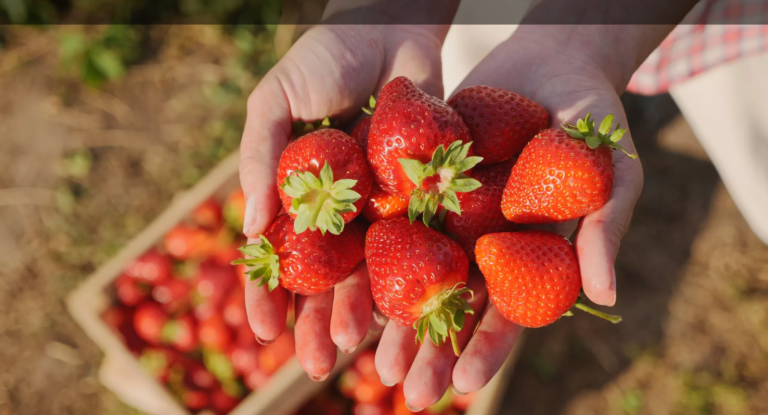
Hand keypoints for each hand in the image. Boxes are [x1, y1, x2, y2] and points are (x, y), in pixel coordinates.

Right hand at [239, 23, 447, 378]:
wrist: (389, 24)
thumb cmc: (323, 56)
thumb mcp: (275, 101)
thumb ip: (259, 157)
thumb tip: (256, 226)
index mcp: (297, 192)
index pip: (279, 254)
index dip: (267, 293)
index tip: (261, 330)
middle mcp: (339, 207)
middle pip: (326, 276)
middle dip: (317, 320)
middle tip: (315, 363)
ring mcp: (381, 204)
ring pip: (371, 270)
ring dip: (361, 310)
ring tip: (355, 348)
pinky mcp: (424, 192)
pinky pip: (417, 240)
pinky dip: (411, 275)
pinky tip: (406, 310)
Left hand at [374, 26, 643, 409]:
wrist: (552, 57)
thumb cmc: (594, 118)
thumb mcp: (613, 171)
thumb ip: (604, 229)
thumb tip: (605, 296)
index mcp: (532, 257)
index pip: (511, 315)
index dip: (488, 349)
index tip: (463, 384)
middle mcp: (487, 245)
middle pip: (456, 306)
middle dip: (430, 348)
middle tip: (404, 388)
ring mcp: (453, 217)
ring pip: (416, 274)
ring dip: (390, 315)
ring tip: (359, 352)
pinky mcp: (423, 184)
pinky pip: (393, 220)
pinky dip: (369, 252)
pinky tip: (341, 283)